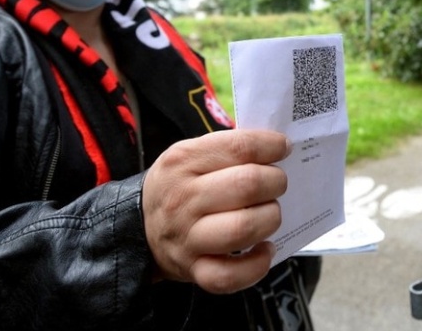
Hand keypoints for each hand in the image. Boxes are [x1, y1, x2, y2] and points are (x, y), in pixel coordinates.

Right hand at [142, 129, 289, 292]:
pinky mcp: (194, 270)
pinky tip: (264, 249)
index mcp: (183, 161)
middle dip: (275, 182)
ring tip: (268, 213)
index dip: (271, 146)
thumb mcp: (189, 154)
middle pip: (247, 185)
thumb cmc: (178, 186)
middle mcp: (183, 198)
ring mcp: (188, 237)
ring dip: (270, 218)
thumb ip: (229, 147)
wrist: (139, 228)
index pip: (239, 147)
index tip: (283, 148)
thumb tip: (278, 146)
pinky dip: (257, 264)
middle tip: (276, 183)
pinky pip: (231, 275)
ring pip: (244, 228)